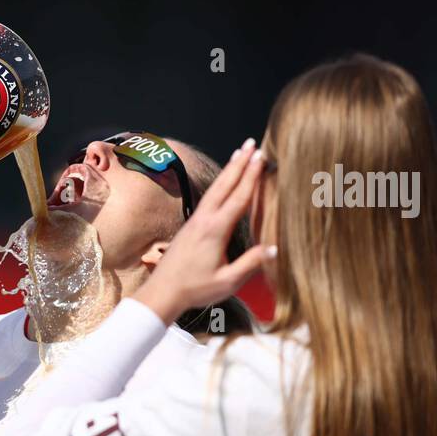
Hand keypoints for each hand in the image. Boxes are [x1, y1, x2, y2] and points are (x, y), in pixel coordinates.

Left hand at [135, 138, 275, 323]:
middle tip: (252, 143)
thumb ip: (250, 264)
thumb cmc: (194, 289)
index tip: (261, 158)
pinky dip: (220, 185)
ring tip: (240, 153)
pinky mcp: (190, 226)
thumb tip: (274, 248)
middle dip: (240, 163)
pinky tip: (224, 182)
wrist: (162, 292)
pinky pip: (209, 199)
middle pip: (224, 185)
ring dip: (229, 170)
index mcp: (215, 230)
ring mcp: (195, 221)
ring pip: (215, 189)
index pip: (238, 198)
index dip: (251, 177)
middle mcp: (204, 220)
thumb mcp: (227, 281)